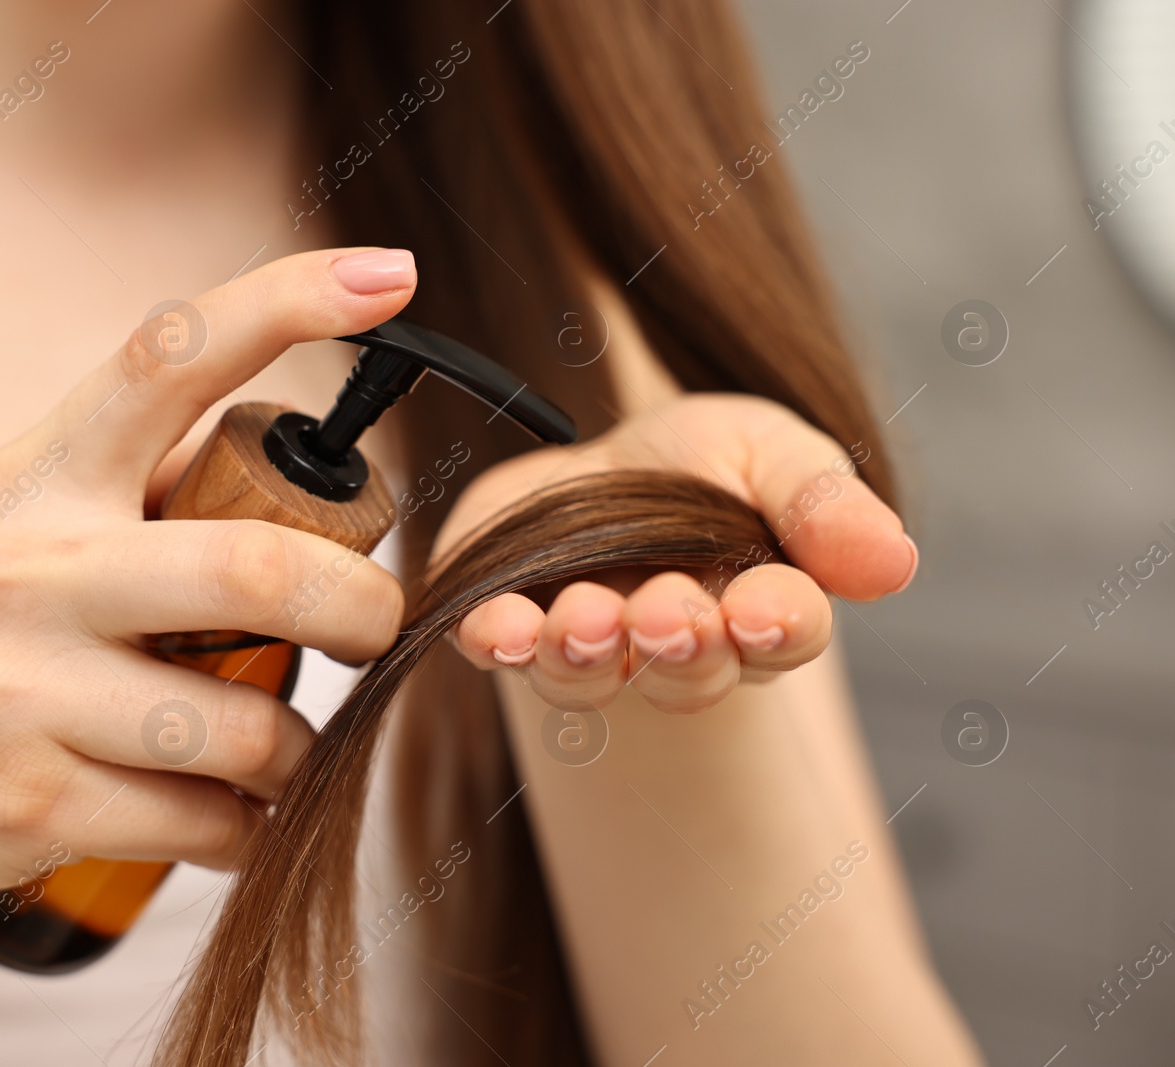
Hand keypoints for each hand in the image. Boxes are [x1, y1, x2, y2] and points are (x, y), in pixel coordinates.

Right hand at [0, 247, 417, 936]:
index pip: (167, 354)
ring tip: (269, 751)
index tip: (387, 273)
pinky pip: (204, 822)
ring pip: (248, 723)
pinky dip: (239, 827)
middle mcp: (25, 568)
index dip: (288, 299)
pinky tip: (214, 817)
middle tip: (379, 628)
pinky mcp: (22, 807)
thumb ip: (117, 496)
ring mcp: (18, 690)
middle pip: (262, 567)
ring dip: (294, 749)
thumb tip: (273, 485)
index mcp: (32, 477)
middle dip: (365, 609)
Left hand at [435, 394, 916, 712]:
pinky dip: (500, 641)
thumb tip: (896, 561)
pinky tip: (497, 629)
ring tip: (586, 617)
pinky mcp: (508, 628)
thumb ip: (823, 505)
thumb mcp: (771, 452)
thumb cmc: (701, 466)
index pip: (784, 631)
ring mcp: (588, 647)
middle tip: (669, 616)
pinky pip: (501, 650)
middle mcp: (674, 648)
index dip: (777, 625)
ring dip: (588, 653)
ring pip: (591, 676)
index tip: (763, 610)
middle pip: (689, 672)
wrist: (597, 465)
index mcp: (757, 607)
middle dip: (680, 646)